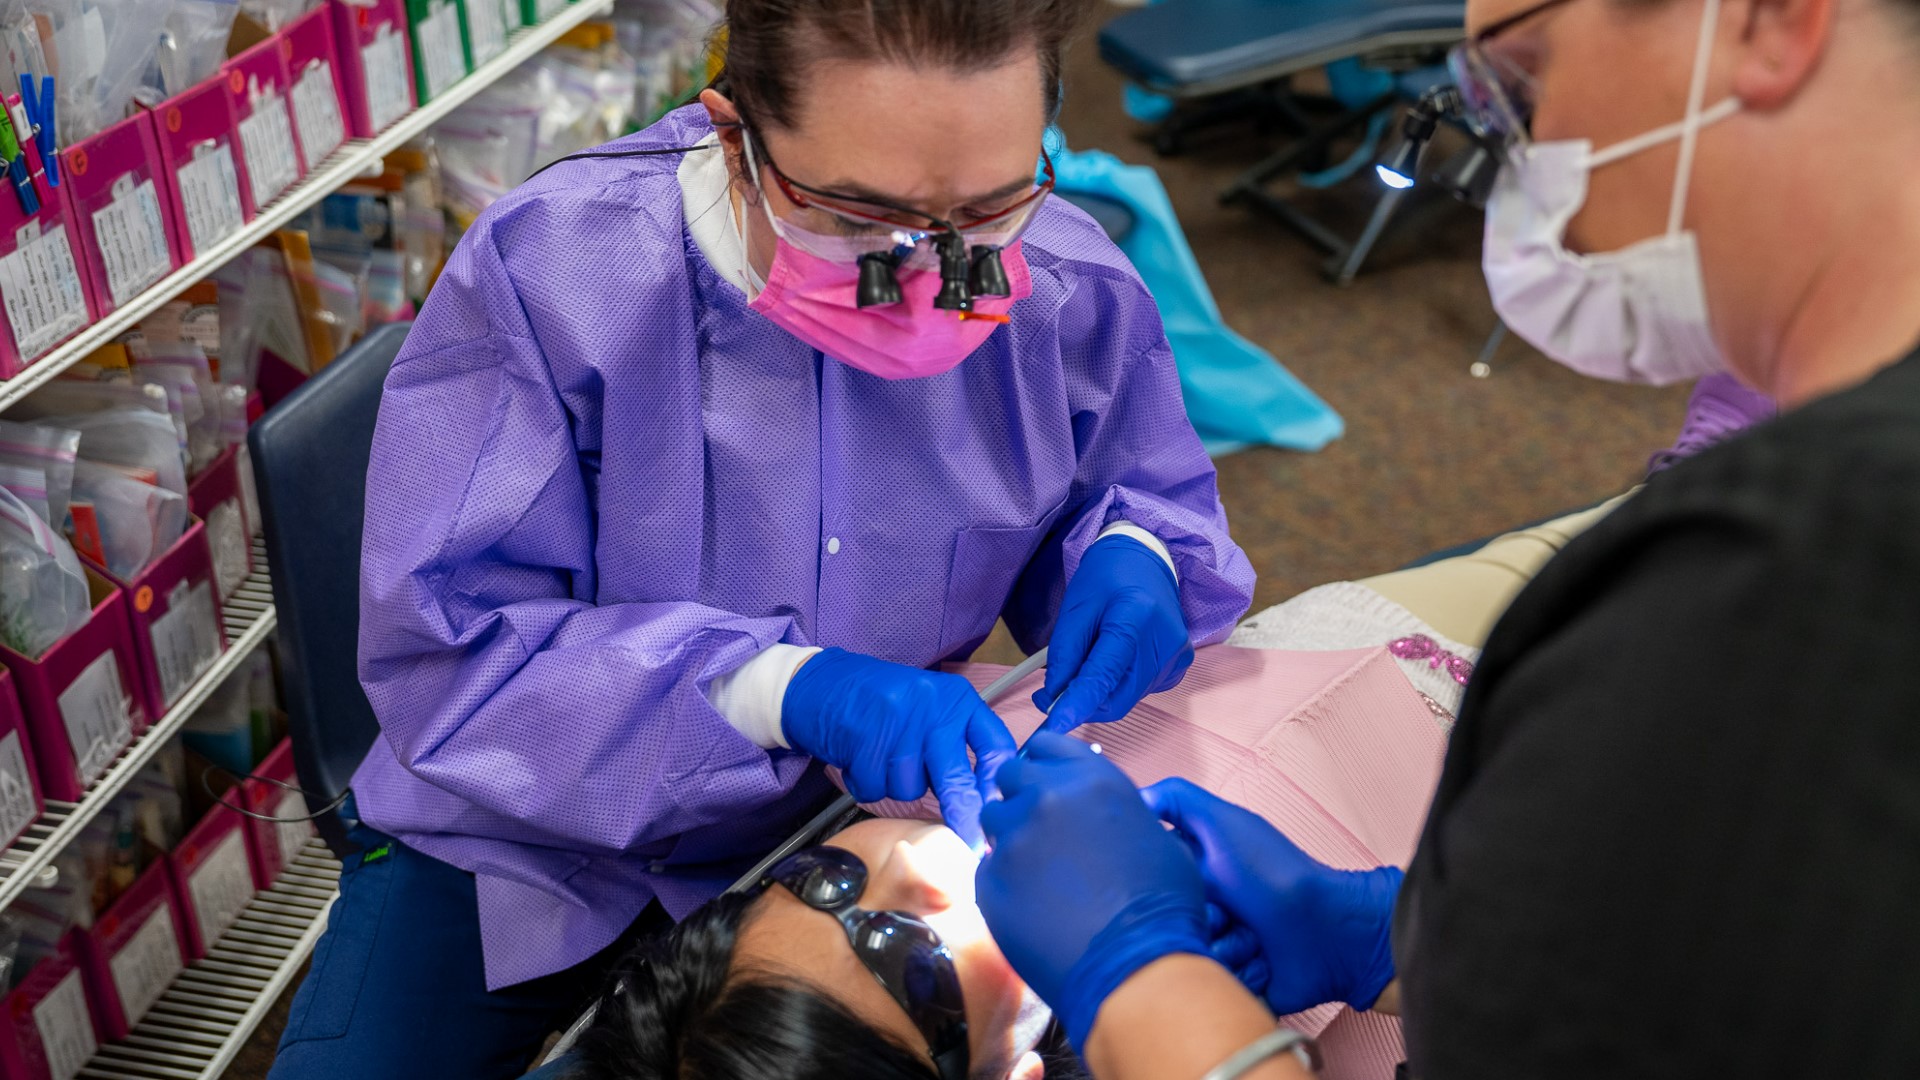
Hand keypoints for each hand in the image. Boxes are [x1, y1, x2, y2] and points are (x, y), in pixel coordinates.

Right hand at [782, 649, 1015, 846]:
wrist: (821, 681)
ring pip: (910, 789)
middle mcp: (933, 708)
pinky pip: (876, 789)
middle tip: (972, 846)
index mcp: (957, 700)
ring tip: (880, 756)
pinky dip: (866, 784)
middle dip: (964, 816)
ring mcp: (899, 723)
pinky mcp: (865, 739)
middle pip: (957, 779)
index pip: (994, 746)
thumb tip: (977, 802)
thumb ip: (952, 746)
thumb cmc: (881, 702)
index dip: (998, 787)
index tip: (998, 815)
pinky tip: (859, 759)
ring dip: (894, 786)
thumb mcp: (929, 709)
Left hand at [976, 734, 1210, 1047]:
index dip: (1044, 766)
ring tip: (1037, 873)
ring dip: (1009, 837)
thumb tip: (1107, 818)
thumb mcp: (1159, 838)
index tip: (1048, 785)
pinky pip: (986, 868)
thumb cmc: (1163, 907)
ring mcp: (1014, 838)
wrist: (1135, 967)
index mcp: (1093, 778)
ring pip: (992, 820)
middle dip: (1022, 797)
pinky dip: (1003, 881)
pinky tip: (1032, 905)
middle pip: (1010, 776)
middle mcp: (1047, 797)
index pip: (1045, 745)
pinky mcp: (990, 881)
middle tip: (1040, 832)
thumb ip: (1121, 812)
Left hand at [1034, 535, 1193, 734]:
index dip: (1076, 705)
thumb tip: (1055, 696)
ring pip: (1126, 698)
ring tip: (1087, 659)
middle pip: (1117, 699)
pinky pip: (1139, 691)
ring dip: (1099, 693)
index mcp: (1136, 619)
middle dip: (1083, 704)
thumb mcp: (1075, 607)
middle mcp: (1164, 643)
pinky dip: (1117, 686)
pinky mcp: (1179, 666)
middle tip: (1053, 693)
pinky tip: (1112, 659)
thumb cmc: (1108, 578)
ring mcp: (1176, 657)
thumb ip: (1063, 654)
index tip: (1053, 725)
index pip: (1103, 676)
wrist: (1145, 560)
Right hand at [1144, 777, 1401, 1014]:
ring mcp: (1217, 950)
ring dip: (1222, 951)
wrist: (1328, 930)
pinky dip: (1238, 976)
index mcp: (1191, 876)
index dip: (1166, 888)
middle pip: (1165, 930)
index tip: (1193, 882)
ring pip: (1188, 964)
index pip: (1149, 888)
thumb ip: (1175, 799)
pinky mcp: (1232, 985)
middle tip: (1225, 913)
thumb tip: (1132, 800)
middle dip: (1197, 922)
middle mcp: (1200, 913)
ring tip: (1251, 939)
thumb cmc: (1275, 872)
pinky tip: (1261, 962)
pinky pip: (1213, 990)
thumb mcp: (1223, 821)